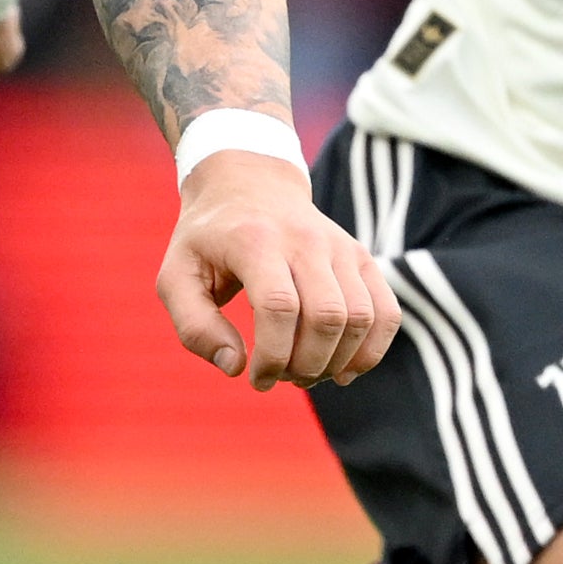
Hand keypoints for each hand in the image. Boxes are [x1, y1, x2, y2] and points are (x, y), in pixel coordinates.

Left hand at [161, 151, 395, 389]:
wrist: (249, 185)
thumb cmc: (208, 240)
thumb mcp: (176, 276)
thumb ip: (195, 326)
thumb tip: (236, 366)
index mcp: (256, 240)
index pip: (279, 307)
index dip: (273, 356)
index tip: (256, 378)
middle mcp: (306, 239)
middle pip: (326, 316)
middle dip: (306, 365)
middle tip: (281, 377)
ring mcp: (340, 246)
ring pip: (360, 318)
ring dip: (336, 362)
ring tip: (306, 372)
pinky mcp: (361, 257)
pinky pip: (386, 312)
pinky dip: (371, 350)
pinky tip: (343, 370)